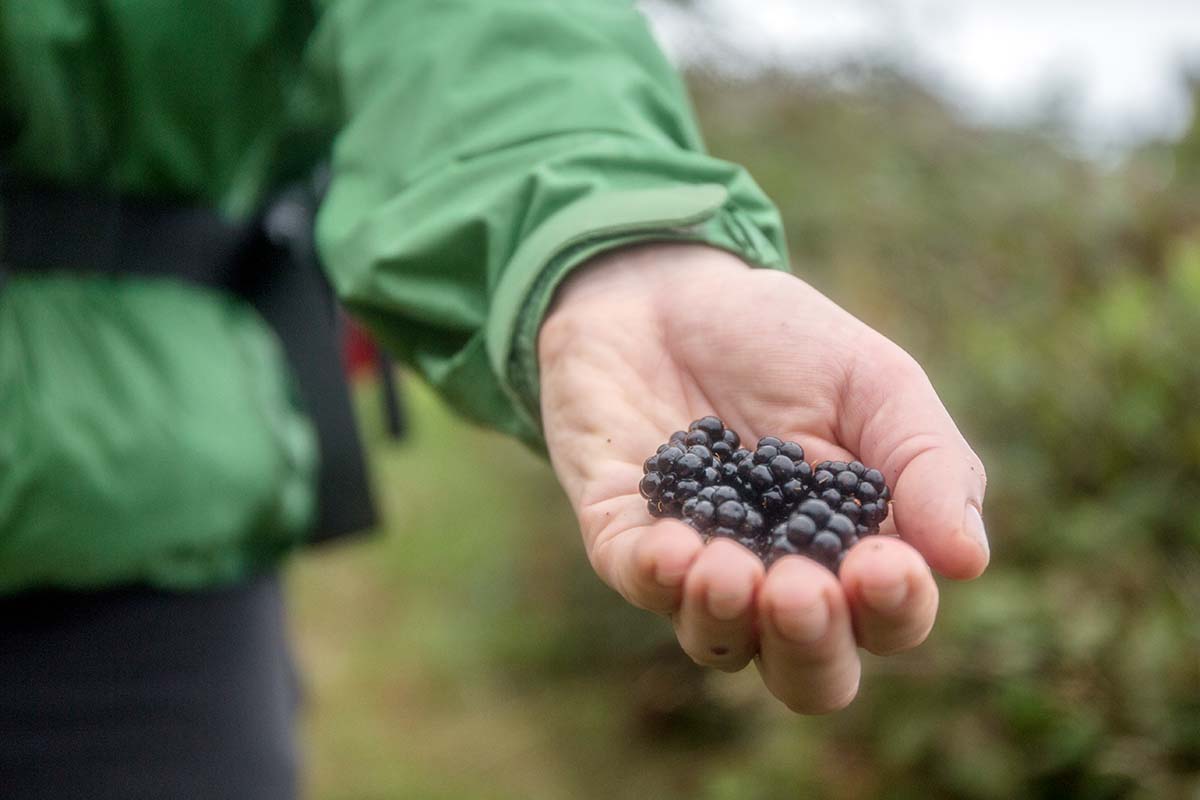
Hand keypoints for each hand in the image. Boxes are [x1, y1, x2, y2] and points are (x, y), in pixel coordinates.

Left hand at [538, 243, 988, 712]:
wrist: (667, 290)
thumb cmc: (783, 340)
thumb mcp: (873, 381)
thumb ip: (926, 461)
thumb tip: (968, 561)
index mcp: (852, 549)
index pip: (887, 618)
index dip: (893, 610)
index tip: (884, 564)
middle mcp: (777, 578)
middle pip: (806, 669)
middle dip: (808, 645)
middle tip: (801, 591)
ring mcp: (698, 564)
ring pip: (717, 643)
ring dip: (725, 618)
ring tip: (730, 568)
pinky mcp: (623, 535)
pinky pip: (637, 580)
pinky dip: (656, 574)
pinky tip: (674, 543)